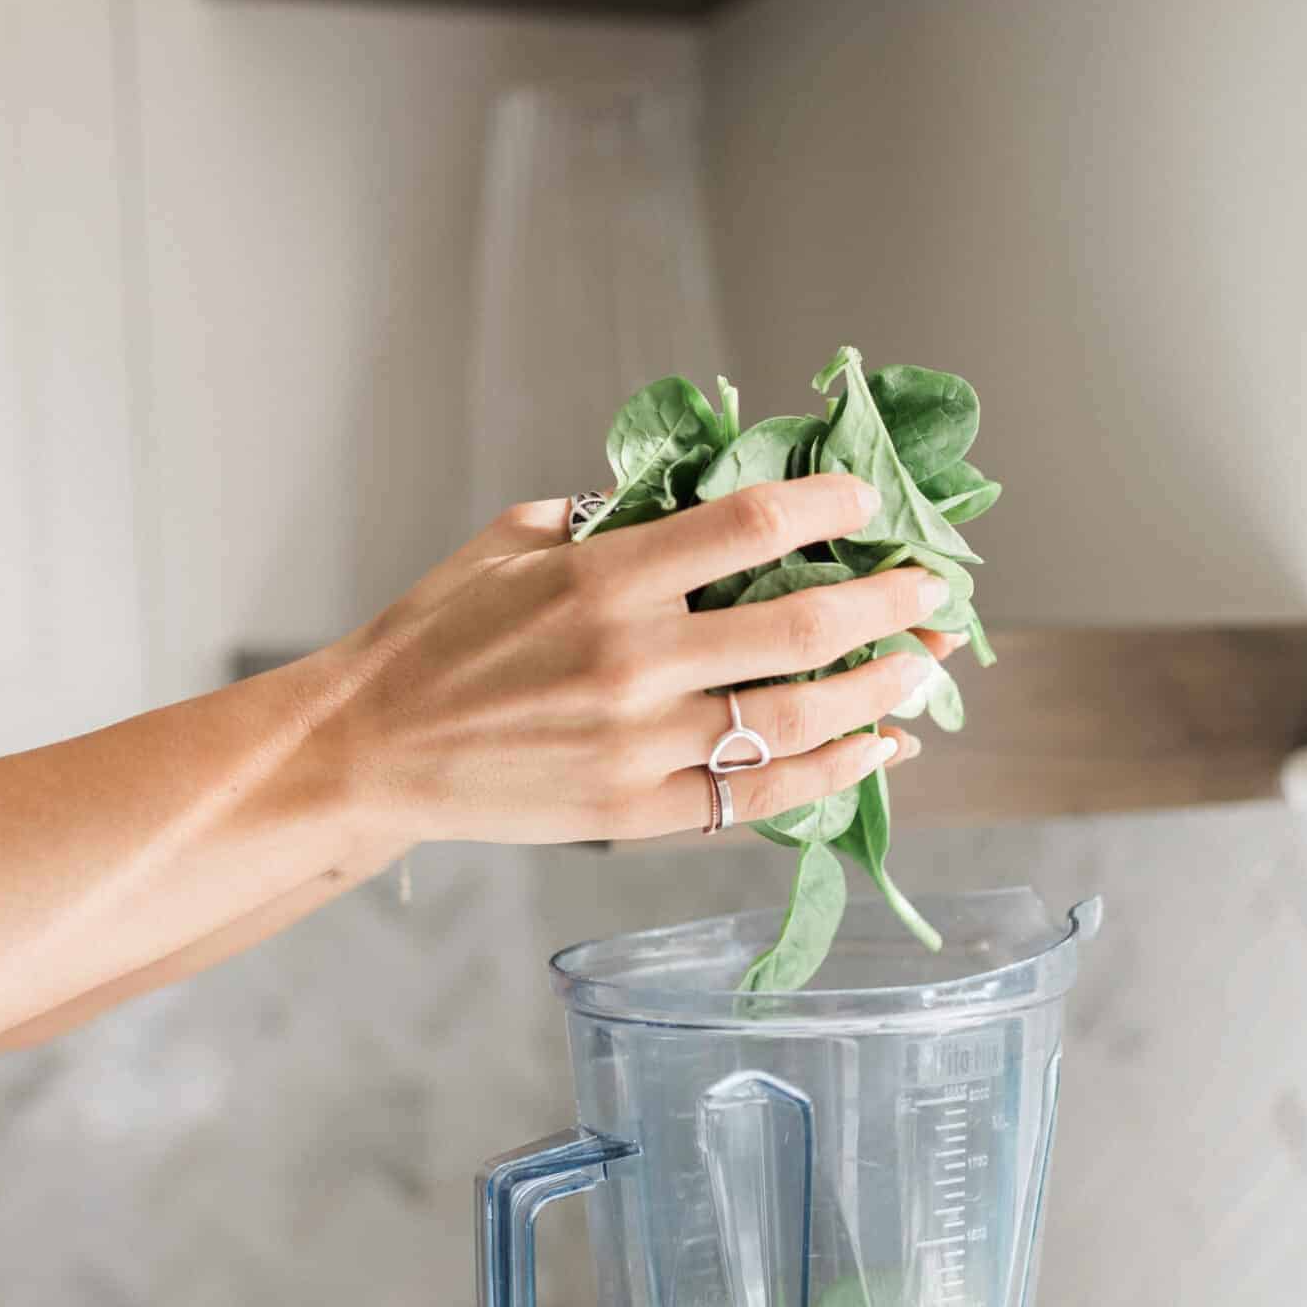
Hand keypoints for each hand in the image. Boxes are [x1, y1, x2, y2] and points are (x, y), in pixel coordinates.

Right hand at [315, 476, 963, 845]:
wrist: (372, 748)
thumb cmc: (437, 635)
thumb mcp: (511, 542)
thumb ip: (609, 517)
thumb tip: (701, 495)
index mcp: (602, 576)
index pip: (749, 525)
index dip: (828, 507)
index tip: (867, 503)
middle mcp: (633, 660)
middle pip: (799, 625)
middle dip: (885, 604)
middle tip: (935, 588)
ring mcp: (640, 744)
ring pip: (796, 715)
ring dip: (879, 688)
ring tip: (927, 666)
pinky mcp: (638, 811)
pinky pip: (761, 796)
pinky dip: (834, 772)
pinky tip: (880, 749)